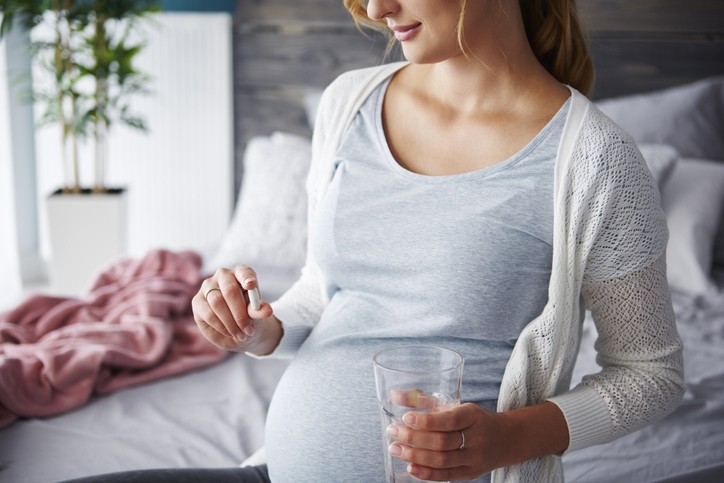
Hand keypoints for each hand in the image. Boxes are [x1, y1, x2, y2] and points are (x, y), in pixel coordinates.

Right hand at [192, 265, 274, 351]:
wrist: (239, 330)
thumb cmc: (250, 317)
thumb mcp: (258, 316)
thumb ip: (260, 311)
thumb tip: (266, 311)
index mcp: (241, 274)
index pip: (244, 272)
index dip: (246, 277)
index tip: (251, 286)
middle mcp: (223, 276)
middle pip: (230, 290)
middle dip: (240, 313)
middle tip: (248, 329)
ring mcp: (208, 287)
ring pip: (217, 302)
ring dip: (230, 322)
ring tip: (241, 334)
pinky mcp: (197, 301)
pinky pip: (208, 313)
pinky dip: (220, 326)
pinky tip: (229, 332)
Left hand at [387, 401, 568, 480]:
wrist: (506, 440)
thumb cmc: (474, 419)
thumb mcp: (457, 406)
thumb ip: (426, 401)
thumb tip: (394, 396)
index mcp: (473, 416)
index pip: (450, 420)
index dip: (427, 420)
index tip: (406, 417)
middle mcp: (476, 438)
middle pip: (442, 442)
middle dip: (414, 438)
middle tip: (393, 432)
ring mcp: (474, 459)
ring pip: (442, 460)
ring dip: (415, 455)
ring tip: (395, 448)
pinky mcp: (470, 473)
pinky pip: (446, 476)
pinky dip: (426, 473)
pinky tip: (410, 467)